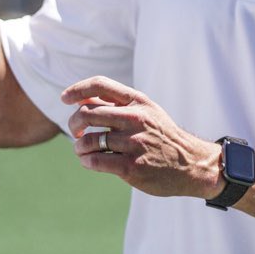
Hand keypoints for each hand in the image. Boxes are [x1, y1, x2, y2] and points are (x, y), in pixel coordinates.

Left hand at [61, 76, 222, 198]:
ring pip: (88, 140)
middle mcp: (134, 119)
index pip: (100, 85)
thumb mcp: (146, 110)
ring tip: (82, 149)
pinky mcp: (131, 167)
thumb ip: (118, 103)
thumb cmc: (161, 135)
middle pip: (87, 113)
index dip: (77, 89)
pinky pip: (95, 161)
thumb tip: (82, 98)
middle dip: (73, 122)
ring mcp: (133, 143)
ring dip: (78, 146)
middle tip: (75, 131)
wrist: (190, 163)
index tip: (64, 98)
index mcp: (137, 101)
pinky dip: (85, 161)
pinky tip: (88, 161)